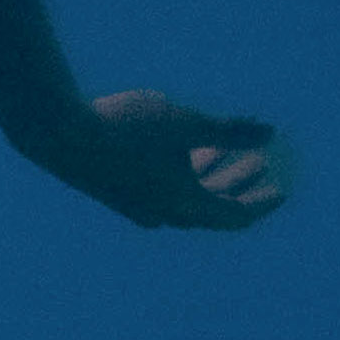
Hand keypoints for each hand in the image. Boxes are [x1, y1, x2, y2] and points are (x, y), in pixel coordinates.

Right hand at [19, 89, 292, 232]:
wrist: (58, 134)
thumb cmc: (126, 127)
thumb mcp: (184, 123)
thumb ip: (229, 131)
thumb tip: (270, 133)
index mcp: (183, 205)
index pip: (235, 216)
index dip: (261, 204)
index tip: (281, 189)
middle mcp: (164, 213)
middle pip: (213, 207)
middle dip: (239, 185)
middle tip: (260, 165)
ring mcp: (139, 206)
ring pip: (187, 197)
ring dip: (210, 176)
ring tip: (225, 152)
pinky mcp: (120, 193)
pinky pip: (165, 190)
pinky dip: (185, 173)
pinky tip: (185, 147)